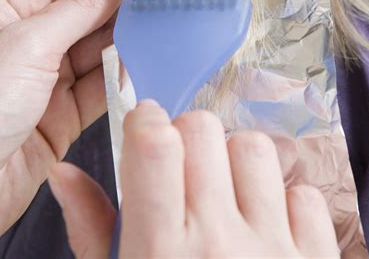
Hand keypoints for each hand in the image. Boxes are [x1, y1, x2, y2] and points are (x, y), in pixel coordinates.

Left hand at [0, 0, 126, 251]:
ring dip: (130, 34)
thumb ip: (80, 8)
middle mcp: (29, 31)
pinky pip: (103, 84)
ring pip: (100, 41)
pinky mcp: (61, 111)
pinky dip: (126, 75)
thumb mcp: (27, 44)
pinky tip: (147, 63)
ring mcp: (46, 72)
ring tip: (165, 21)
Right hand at [49, 102, 338, 257]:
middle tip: (181, 172)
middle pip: (204, 130)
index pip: (156, 145)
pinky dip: (283, 203)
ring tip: (224, 197)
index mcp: (161, 255)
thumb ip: (92, 232)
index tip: (144, 132)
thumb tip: (64, 171)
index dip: (146, 123)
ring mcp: (276, 254)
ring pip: (255, 149)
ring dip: (234, 162)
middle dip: (186, 139)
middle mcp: (221, 247)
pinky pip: (303, 193)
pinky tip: (264, 232)